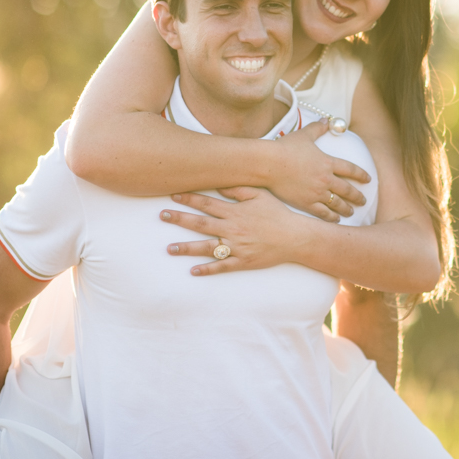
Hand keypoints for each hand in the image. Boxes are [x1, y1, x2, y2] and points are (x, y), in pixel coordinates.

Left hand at [161, 189, 310, 275]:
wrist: (296, 237)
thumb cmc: (278, 214)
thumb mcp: (261, 196)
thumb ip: (239, 190)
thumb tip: (220, 188)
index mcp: (236, 212)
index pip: (207, 204)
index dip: (189, 199)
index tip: (173, 195)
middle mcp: (233, 229)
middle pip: (201, 224)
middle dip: (180, 219)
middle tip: (162, 216)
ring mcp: (236, 247)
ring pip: (206, 248)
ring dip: (186, 248)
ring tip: (169, 248)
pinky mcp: (242, 262)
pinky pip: (222, 267)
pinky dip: (207, 269)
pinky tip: (193, 271)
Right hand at [270, 121, 370, 221]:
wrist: (268, 164)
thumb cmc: (285, 148)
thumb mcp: (304, 135)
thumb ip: (317, 128)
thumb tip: (326, 120)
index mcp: (328, 162)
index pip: (350, 169)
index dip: (361, 175)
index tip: (368, 179)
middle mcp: (326, 179)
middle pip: (347, 190)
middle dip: (357, 196)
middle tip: (363, 201)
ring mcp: (316, 193)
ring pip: (337, 203)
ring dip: (346, 208)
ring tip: (351, 212)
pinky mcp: (305, 203)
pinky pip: (323, 213)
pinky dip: (331, 217)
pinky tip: (336, 220)